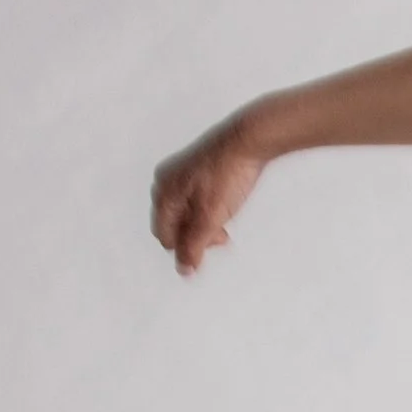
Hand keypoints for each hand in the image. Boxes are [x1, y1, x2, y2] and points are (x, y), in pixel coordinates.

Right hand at [150, 114, 267, 274]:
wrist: (248, 140)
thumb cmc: (228, 175)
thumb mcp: (210, 218)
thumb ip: (195, 246)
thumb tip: (184, 271)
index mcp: (163, 194)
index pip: (165, 238)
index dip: (189, 247)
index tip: (215, 242)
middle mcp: (165, 183)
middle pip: (174, 227)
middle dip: (196, 236)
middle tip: (223, 234)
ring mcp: (179, 176)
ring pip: (185, 214)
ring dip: (203, 225)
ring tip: (225, 220)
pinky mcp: (195, 171)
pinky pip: (194, 201)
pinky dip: (207, 210)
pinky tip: (226, 205)